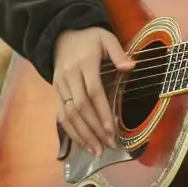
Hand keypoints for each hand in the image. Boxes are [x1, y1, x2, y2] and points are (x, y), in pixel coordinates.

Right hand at [51, 26, 130, 156]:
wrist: (59, 34)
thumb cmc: (88, 38)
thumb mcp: (105, 37)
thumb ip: (118, 52)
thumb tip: (131, 66)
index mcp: (84, 63)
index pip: (93, 92)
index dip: (101, 112)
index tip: (111, 131)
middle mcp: (69, 76)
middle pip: (80, 107)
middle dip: (94, 129)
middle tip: (109, 146)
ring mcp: (60, 86)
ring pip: (68, 114)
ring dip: (82, 135)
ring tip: (96, 152)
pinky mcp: (56, 92)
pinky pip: (61, 115)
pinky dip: (71, 132)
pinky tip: (83, 144)